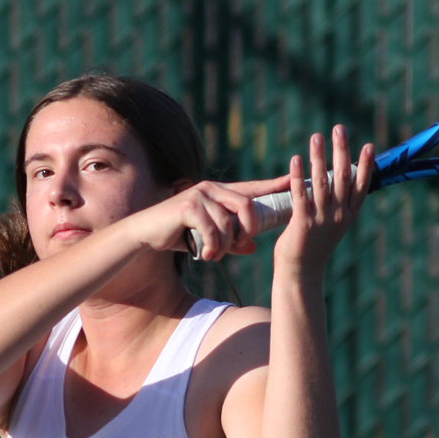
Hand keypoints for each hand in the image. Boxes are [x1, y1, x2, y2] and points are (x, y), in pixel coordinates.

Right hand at [133, 175, 290, 260]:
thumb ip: (231, 242)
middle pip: (247, 206)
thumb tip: (252, 248)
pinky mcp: (189, 206)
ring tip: (214, 255)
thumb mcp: (209, 239)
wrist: (146, 234)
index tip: (293, 182)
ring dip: (225, 246)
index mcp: (219, 193)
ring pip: (229, 223)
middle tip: (241, 245)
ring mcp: (199, 195)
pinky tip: (206, 255)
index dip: (272, 185)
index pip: (251, 188)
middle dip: (249, 229)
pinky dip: (213, 247)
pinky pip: (213, 230)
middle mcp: (211, 189)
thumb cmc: (178, 235)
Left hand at [273, 125, 373, 277]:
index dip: (365, 164)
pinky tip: (296, 159)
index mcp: (348, 215)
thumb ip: (337, 204)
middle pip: (342, 177)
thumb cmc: (314, 246)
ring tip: (316, 136)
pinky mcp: (302, 223)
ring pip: (321, 181)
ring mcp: (321, 219)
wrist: (301, 272)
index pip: (360, 185)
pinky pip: (300, 194)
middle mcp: (338, 215)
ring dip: (318, 156)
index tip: (368, 145)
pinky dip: (298, 175)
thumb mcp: (333, 225)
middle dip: (341, 150)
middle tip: (338, 128)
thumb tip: (338, 181)